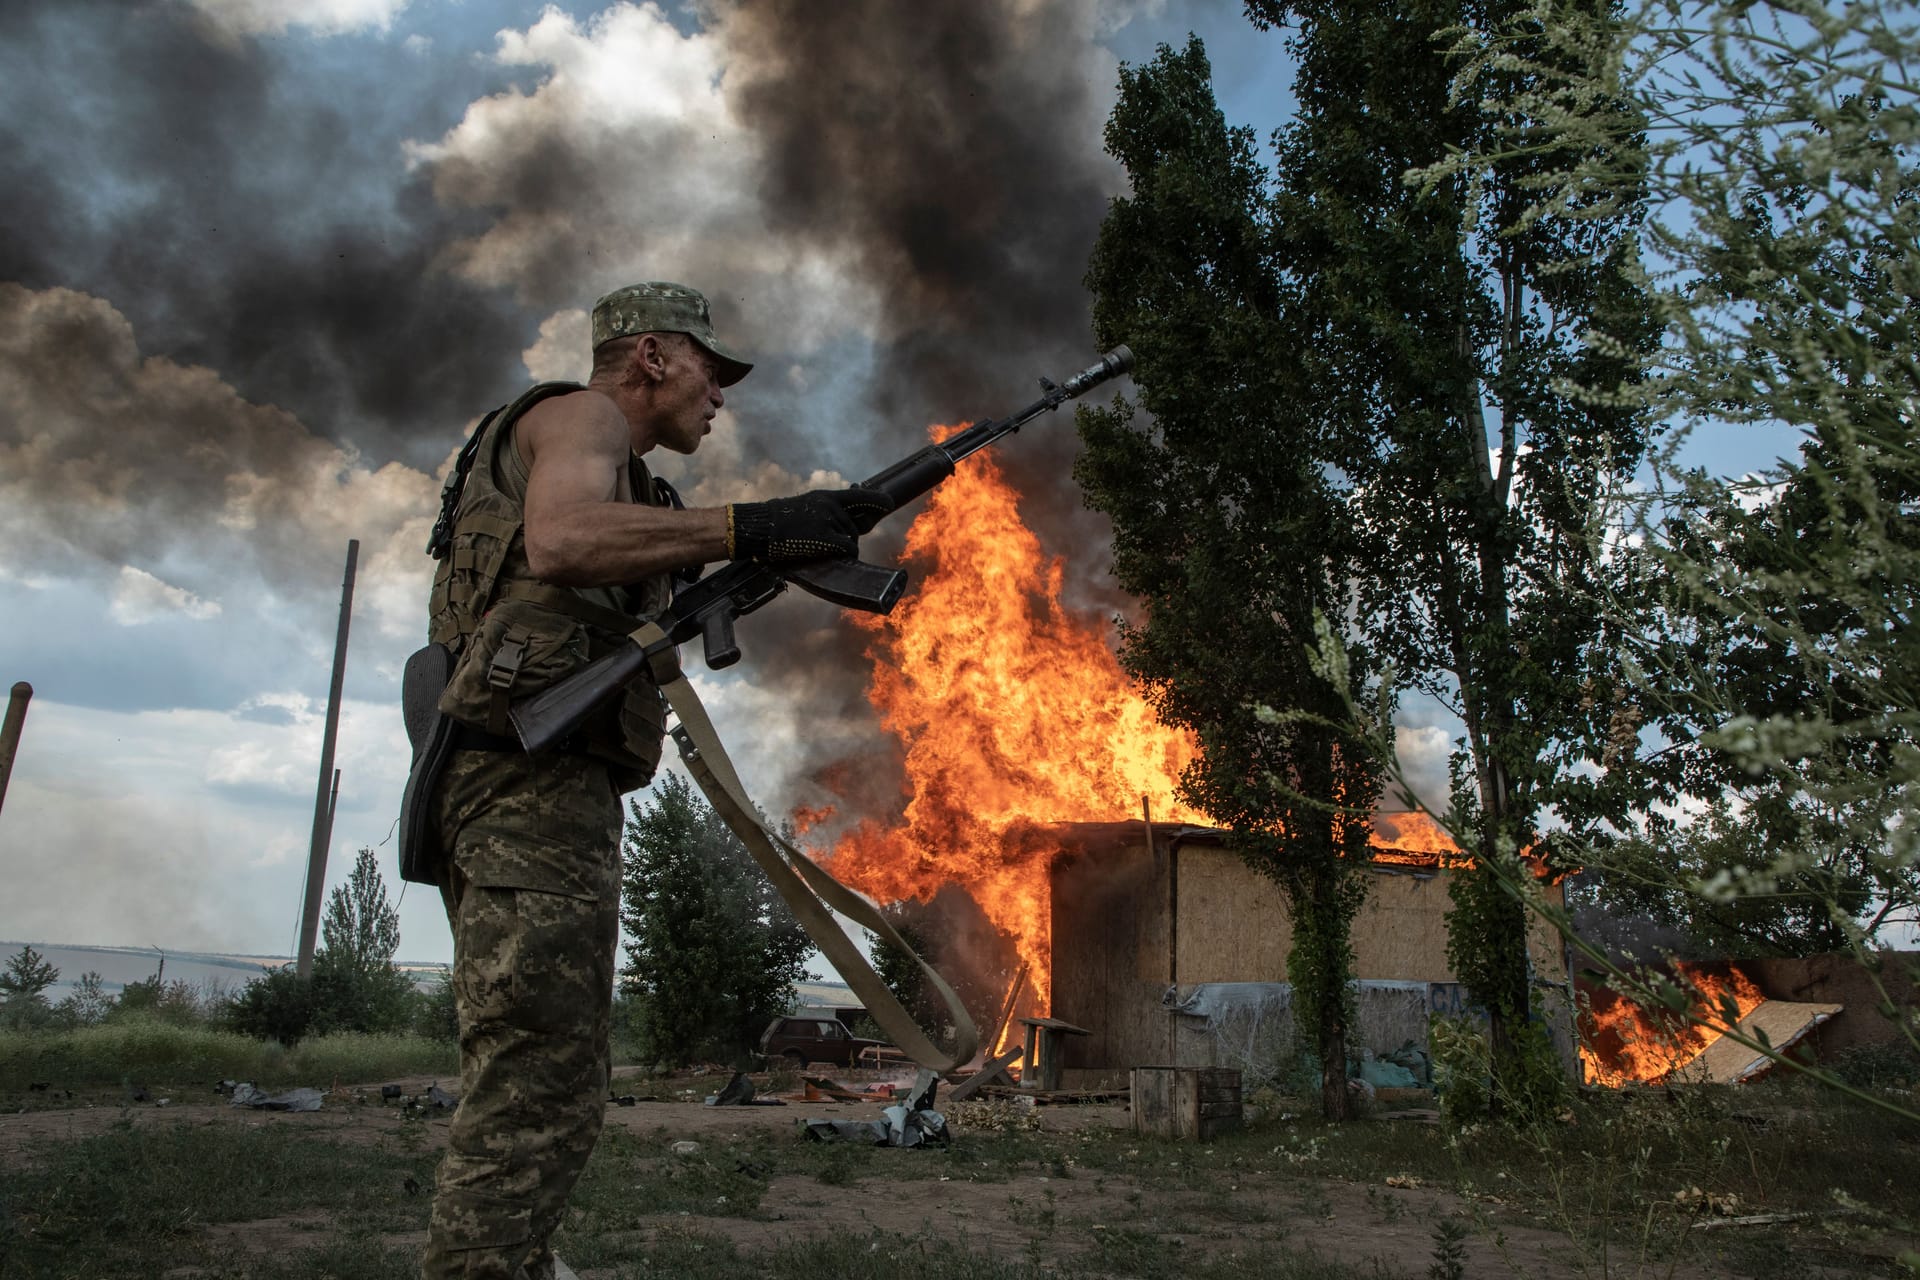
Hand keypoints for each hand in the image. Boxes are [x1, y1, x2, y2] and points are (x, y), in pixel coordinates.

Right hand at [726, 487, 894, 565]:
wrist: (761, 526)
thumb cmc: (777, 521)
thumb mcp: (803, 508)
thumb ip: (825, 514)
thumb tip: (844, 528)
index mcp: (825, 496)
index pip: (859, 496)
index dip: (877, 500)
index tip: (889, 503)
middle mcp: (831, 505)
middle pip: (854, 526)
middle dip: (847, 537)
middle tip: (826, 543)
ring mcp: (829, 520)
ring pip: (851, 539)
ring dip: (842, 547)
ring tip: (818, 547)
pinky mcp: (826, 537)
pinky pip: (848, 548)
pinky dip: (846, 553)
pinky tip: (836, 555)